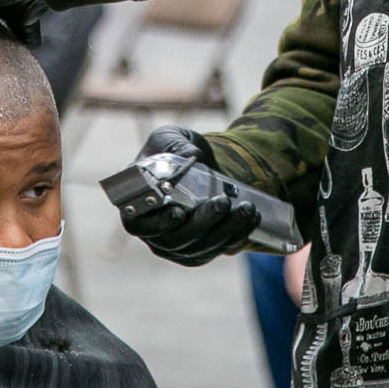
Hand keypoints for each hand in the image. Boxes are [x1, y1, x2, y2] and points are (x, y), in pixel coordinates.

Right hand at [120, 125, 258, 266]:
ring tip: (246, 207)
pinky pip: (219, 249)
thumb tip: (191, 155)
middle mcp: (154, 234)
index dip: (158, 224)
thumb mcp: (168, 137)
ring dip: (226, 230)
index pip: (140, 225)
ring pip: (201, 248)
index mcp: (136, 208)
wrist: (200, 164)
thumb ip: (173, 142)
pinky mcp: (201, 250)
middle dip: (203, 222)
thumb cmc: (174, 152)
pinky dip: (237, 235)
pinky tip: (251, 217)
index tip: (178, 213)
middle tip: (223, 201)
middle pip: (176, 240)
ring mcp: (178, 246)